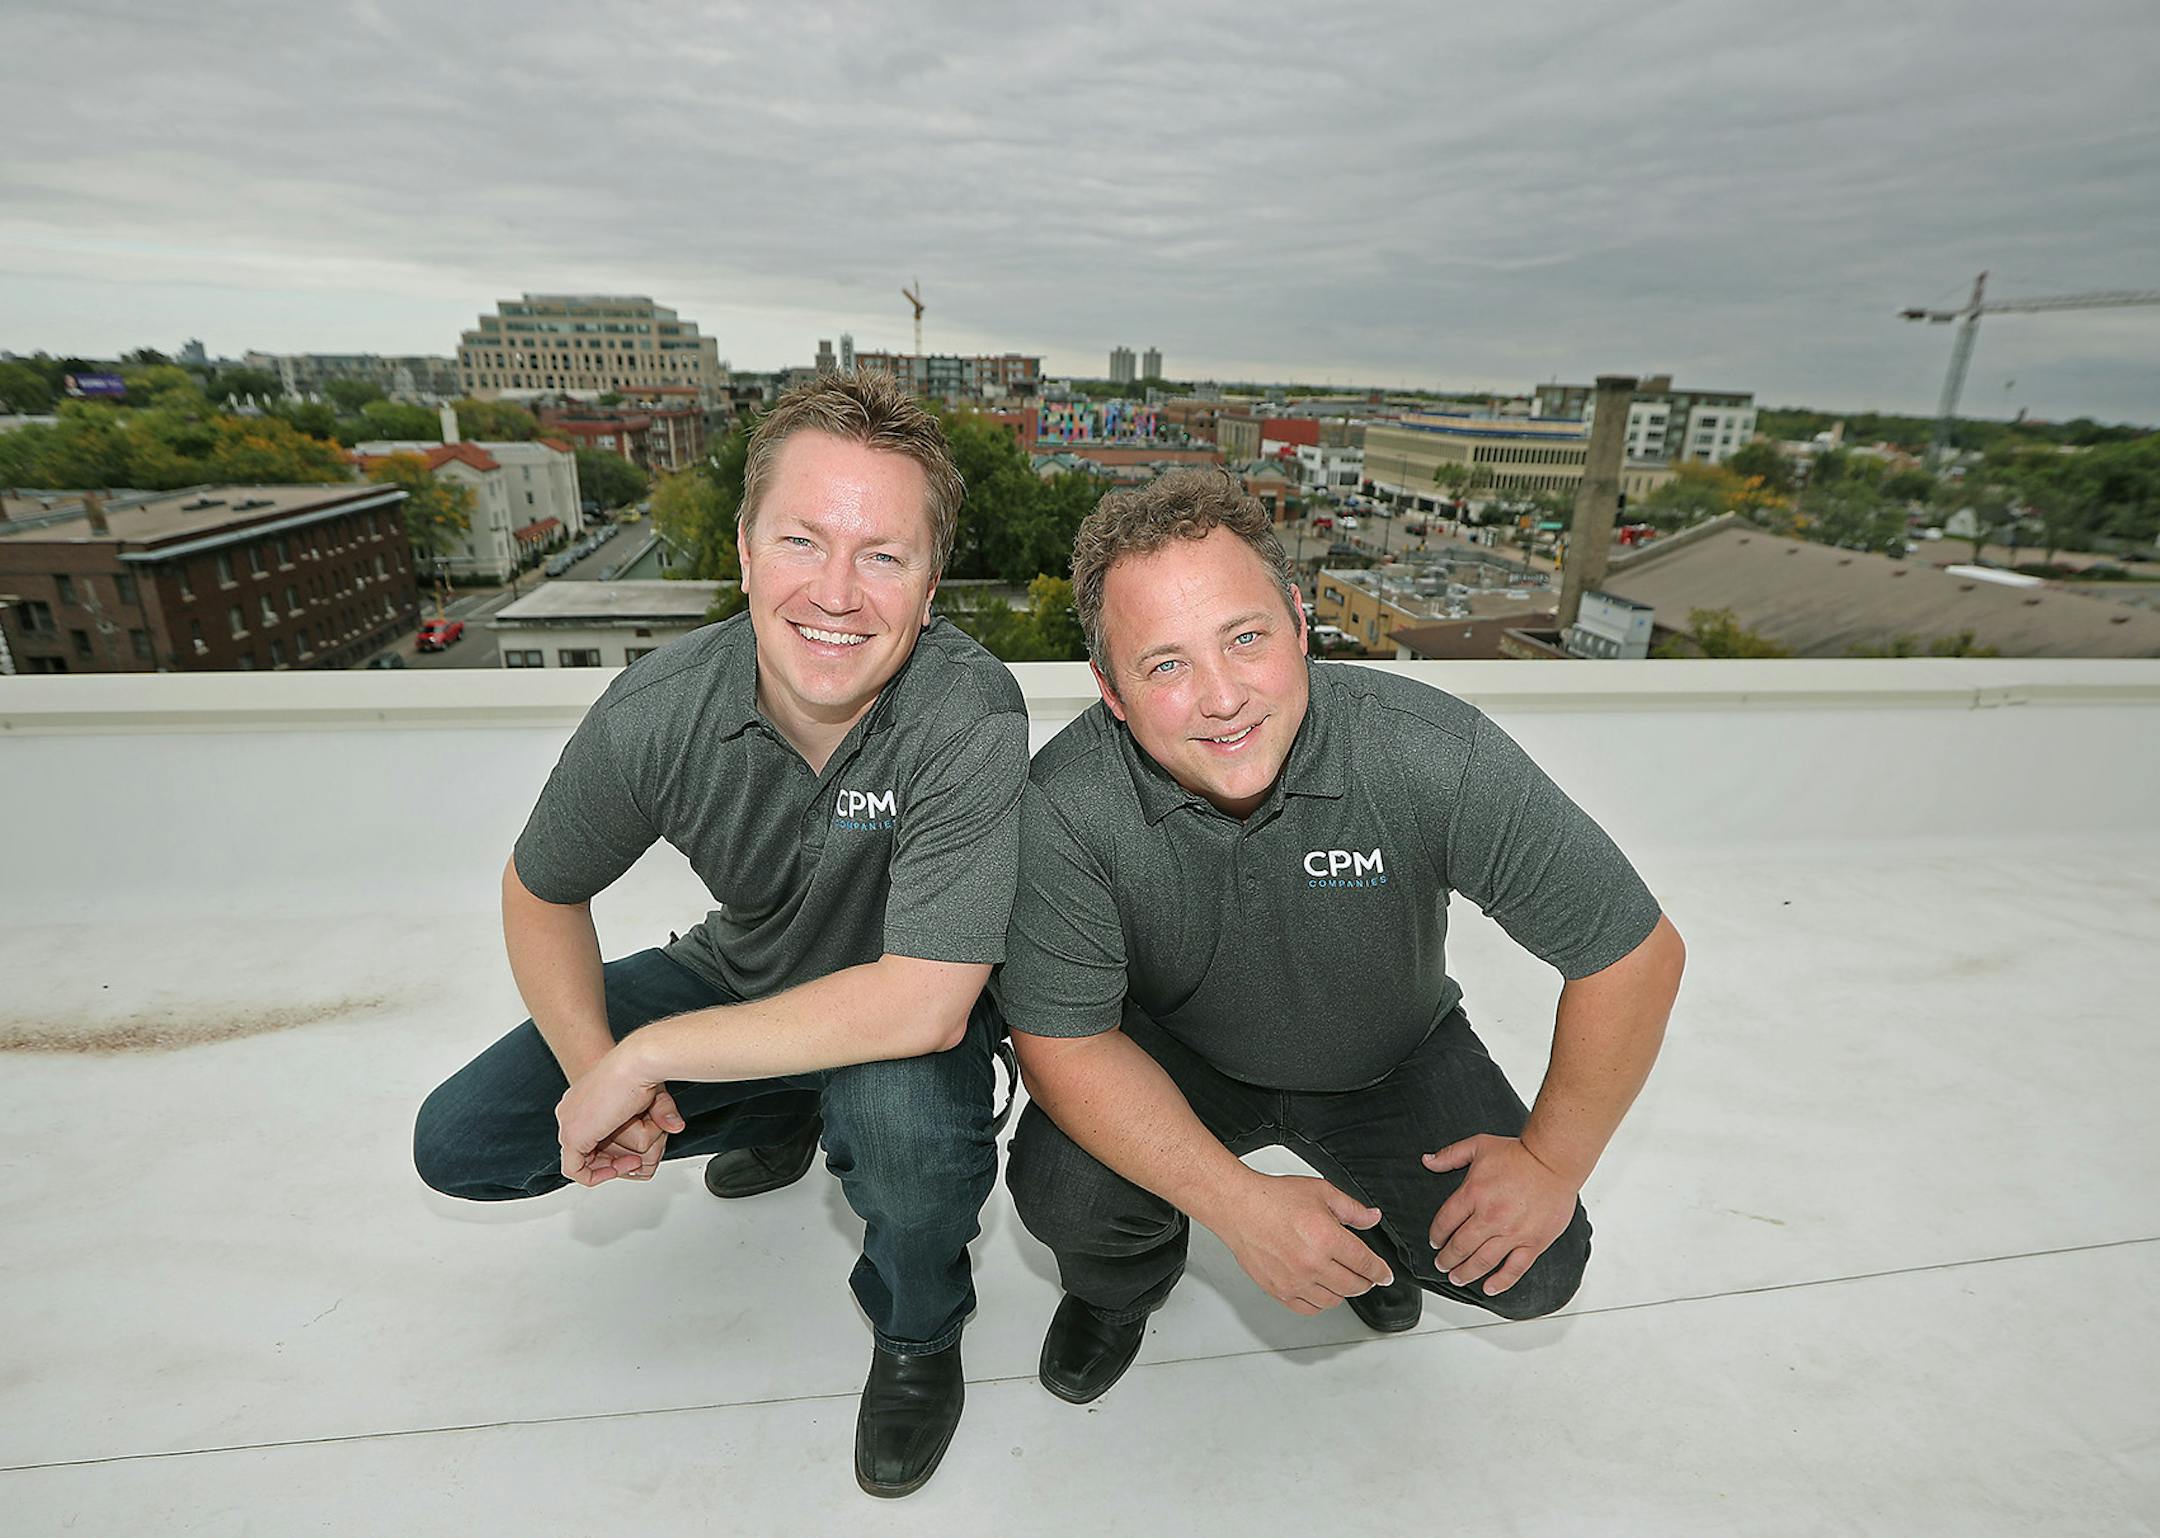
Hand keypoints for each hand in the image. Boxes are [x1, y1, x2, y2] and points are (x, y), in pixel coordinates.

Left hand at [556, 1048, 684, 1186]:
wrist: (636, 1061)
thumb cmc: (642, 1069)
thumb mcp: (652, 1096)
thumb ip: (659, 1114)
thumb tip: (675, 1127)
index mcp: (583, 1099)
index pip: (588, 1134)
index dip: (612, 1149)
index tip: (634, 1151)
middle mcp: (571, 1111)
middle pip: (583, 1149)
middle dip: (611, 1162)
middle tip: (635, 1161)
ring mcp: (569, 1123)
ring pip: (581, 1160)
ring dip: (608, 1169)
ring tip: (633, 1161)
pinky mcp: (573, 1136)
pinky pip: (576, 1170)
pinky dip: (597, 1176)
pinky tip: (618, 1168)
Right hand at [1213, 1173, 1394, 1315]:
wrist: (1238, 1207)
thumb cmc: (1273, 1198)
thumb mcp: (1321, 1192)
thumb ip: (1351, 1209)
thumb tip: (1372, 1218)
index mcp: (1327, 1238)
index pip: (1365, 1264)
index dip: (1380, 1272)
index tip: (1384, 1275)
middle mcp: (1312, 1264)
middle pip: (1353, 1286)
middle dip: (1365, 1281)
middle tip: (1366, 1276)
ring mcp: (1295, 1281)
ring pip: (1333, 1300)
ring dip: (1343, 1292)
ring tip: (1341, 1279)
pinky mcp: (1279, 1291)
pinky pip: (1309, 1308)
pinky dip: (1320, 1302)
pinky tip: (1321, 1290)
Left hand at [1423, 1135, 1578, 1295]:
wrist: (1554, 1161)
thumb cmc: (1519, 1154)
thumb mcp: (1478, 1146)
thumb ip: (1450, 1155)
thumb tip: (1427, 1161)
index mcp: (1473, 1194)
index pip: (1445, 1222)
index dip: (1436, 1235)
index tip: (1434, 1241)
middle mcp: (1490, 1217)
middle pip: (1460, 1246)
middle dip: (1447, 1258)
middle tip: (1441, 1264)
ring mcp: (1512, 1233)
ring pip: (1482, 1262)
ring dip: (1466, 1273)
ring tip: (1457, 1278)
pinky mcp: (1533, 1242)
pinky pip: (1514, 1269)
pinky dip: (1500, 1282)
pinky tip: (1489, 1288)